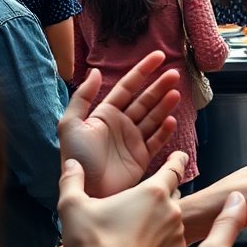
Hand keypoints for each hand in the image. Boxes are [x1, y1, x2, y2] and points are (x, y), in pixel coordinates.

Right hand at [58, 151, 186, 246]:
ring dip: (160, 224)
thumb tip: (72, 163)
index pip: (174, 168)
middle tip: (142, 204)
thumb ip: (72, 181)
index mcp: (153, 192)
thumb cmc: (94, 243)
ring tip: (137, 235)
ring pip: (172, 223)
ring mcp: (178, 236)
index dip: (176, 160)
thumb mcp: (73, 208)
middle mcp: (172, 210)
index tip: (179, 156)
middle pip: (172, 196)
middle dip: (161, 196)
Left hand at [59, 51, 180, 197]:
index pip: (127, 86)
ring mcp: (133, 140)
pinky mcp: (142, 157)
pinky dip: (165, 130)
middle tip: (174, 73)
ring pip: (154, 117)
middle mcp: (121, 124)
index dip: (142, 71)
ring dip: (165, 104)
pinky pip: (157, 140)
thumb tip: (93, 71)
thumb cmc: (77, 157)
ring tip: (176, 93)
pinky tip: (171, 120)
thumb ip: (82, 97)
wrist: (87, 190)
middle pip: (145, 100)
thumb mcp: (70, 124)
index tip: (158, 56)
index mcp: (105, 114)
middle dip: (159, 86)